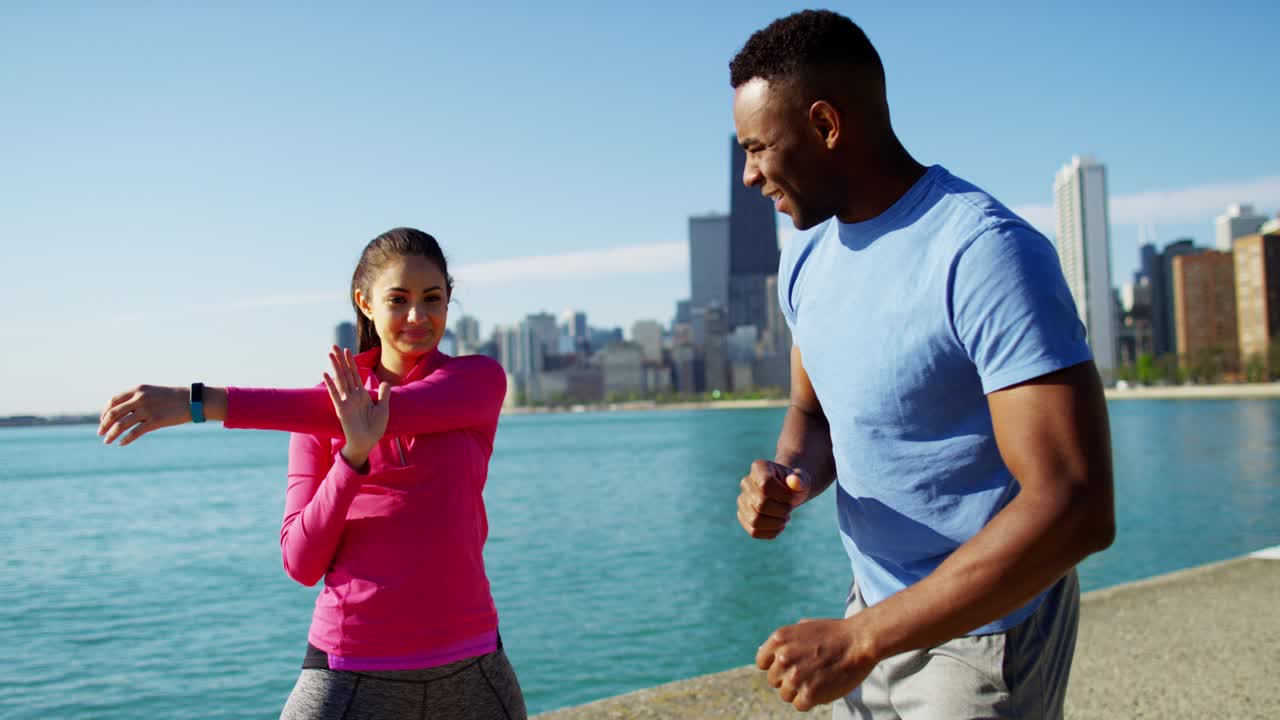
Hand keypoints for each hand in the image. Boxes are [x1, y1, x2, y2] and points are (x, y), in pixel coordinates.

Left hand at [98, 385, 190, 445]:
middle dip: (104, 425)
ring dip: (111, 434)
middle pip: (113, 414)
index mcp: (138, 390)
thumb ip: (137, 400)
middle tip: (100, 433)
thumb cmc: (172, 398)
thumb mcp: (152, 393)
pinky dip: (126, 439)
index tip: (102, 421)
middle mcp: (140, 399)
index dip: (104, 412)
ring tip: (107, 441)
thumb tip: (122, 412)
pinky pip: (135, 433)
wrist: (192, 400)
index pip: (113, 401)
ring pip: (121, 425)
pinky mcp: (156, 421)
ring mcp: (147, 410)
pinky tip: (121, 443)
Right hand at [322, 346, 389, 467]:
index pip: (355, 374)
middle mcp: (352, 395)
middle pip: (346, 373)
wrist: (367, 443)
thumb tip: (385, 383)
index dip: (351, 362)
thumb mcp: (383, 409)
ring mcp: (346, 401)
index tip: (347, 350)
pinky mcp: (341, 409)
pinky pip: (335, 394)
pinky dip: (330, 384)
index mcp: (362, 395)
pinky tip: (325, 374)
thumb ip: (383, 395)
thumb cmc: (375, 428)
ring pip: (340, 380)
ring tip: (330, 354)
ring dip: (335, 366)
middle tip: (333, 346)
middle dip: (340, 359)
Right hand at [738, 460, 810, 538]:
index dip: (782, 495)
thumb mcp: (802, 480)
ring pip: (755, 520)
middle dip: (781, 510)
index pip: (765, 485)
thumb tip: (794, 481)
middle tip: (789, 508)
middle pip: (760, 504)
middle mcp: (746, 482)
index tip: (791, 496)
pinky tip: (779, 526)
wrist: (787, 492)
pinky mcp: (743, 516)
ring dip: (776, 523)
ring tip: (785, 518)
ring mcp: (742, 500)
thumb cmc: (794, 485)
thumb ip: (800, 480)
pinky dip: (771, 532)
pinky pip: (754, 531)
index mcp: (759, 467)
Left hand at [757, 617, 875, 711]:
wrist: (859, 641)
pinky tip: (823, 688)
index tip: (789, 668)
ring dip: (799, 691)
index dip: (776, 667)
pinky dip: (810, 700)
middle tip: (810, 673)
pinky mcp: (808, 693)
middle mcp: (782, 657)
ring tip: (818, 679)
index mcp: (778, 639)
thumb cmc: (835, 634)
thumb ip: (785, 642)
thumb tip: (763, 651)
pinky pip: (799, 704)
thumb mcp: (804, 628)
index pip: (762, 663)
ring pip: (785, 694)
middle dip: (789, 679)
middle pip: (774, 680)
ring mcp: (794, 677)